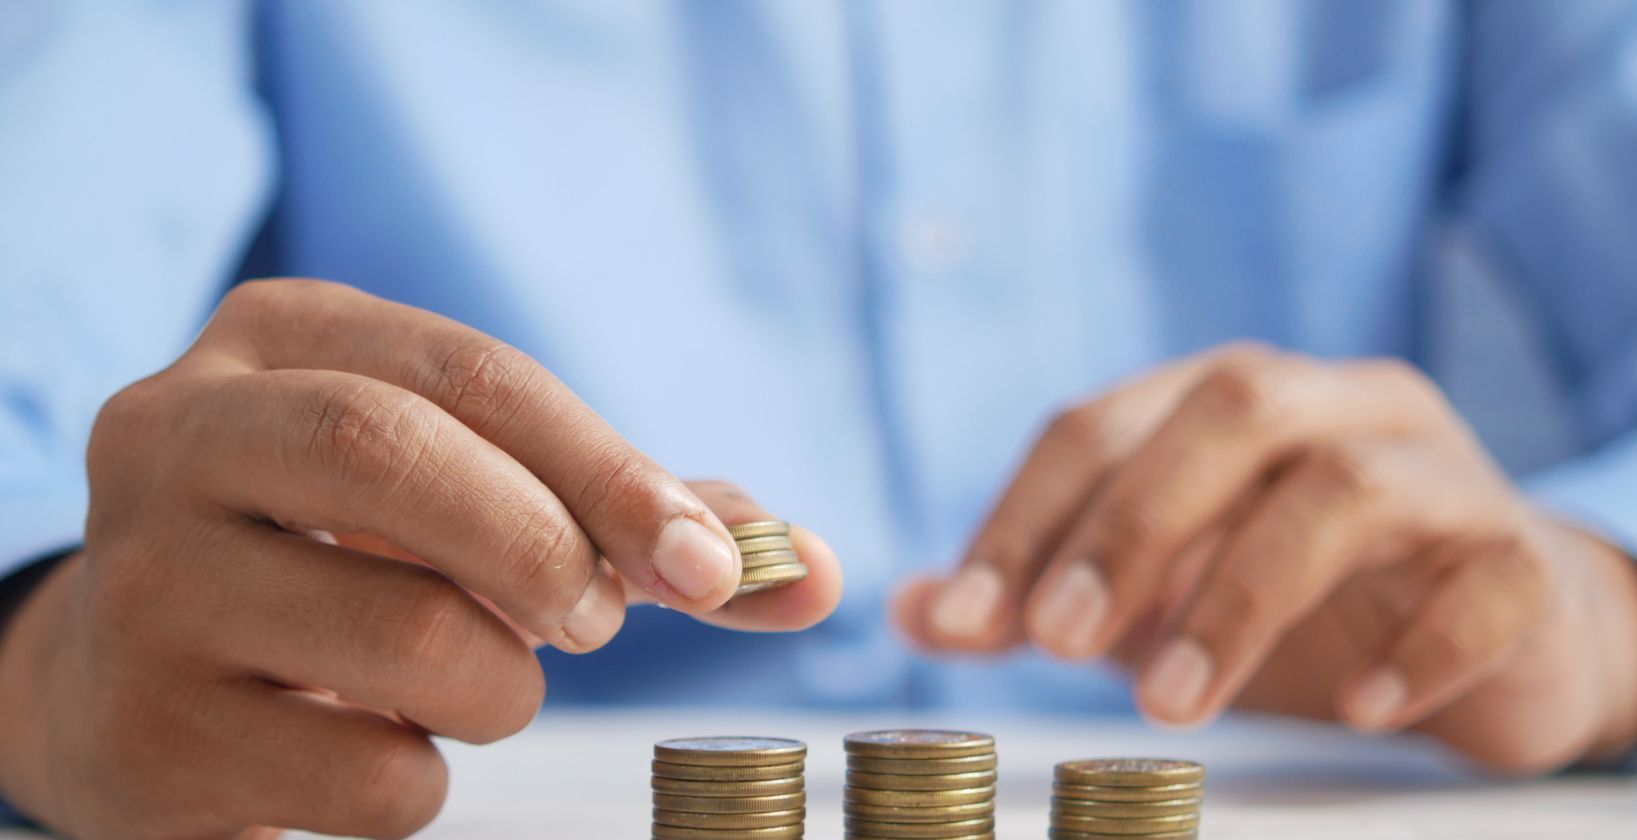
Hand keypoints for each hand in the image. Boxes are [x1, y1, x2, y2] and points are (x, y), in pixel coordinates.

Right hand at [0, 280, 840, 838]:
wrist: (142, 677)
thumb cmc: (350, 560)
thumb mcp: (467, 493)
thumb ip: (636, 518)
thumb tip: (814, 570)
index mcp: (280, 340)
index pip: (472, 373)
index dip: (612, 469)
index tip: (714, 564)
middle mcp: (181, 434)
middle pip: (396, 454)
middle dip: (546, 549)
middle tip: (594, 622)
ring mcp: (145, 582)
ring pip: (403, 637)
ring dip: (500, 687)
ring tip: (473, 682)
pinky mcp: (147, 727)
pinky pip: (364, 775)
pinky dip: (426, 778)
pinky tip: (380, 744)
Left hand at [896, 344, 1636, 773]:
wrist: (1498, 630)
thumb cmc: (1302, 598)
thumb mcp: (1155, 593)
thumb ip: (1040, 594)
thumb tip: (910, 610)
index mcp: (1227, 399)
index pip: (1100, 423)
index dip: (1023, 516)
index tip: (964, 618)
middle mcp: (1335, 405)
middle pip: (1229, 410)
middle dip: (1130, 525)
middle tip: (1058, 642)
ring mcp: (1440, 472)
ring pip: (1347, 487)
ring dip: (1241, 596)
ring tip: (1173, 704)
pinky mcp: (1523, 557)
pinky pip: (1485, 580)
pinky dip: (1417, 645)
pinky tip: (1358, 708)